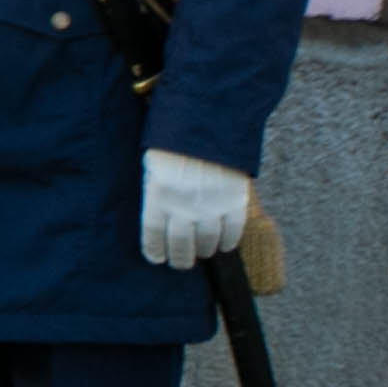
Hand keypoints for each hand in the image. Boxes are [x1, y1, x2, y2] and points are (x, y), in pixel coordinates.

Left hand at [139, 149, 252, 269]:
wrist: (208, 123)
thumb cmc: (174, 144)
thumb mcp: (154, 167)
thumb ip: (157, 194)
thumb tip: (161, 221)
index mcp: (158, 197)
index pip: (153, 236)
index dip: (155, 251)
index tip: (157, 259)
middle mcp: (183, 206)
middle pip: (181, 245)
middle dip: (180, 259)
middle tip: (181, 263)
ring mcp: (211, 206)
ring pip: (207, 242)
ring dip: (204, 251)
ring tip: (202, 253)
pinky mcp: (235, 202)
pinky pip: (232, 231)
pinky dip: (228, 242)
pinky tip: (224, 245)